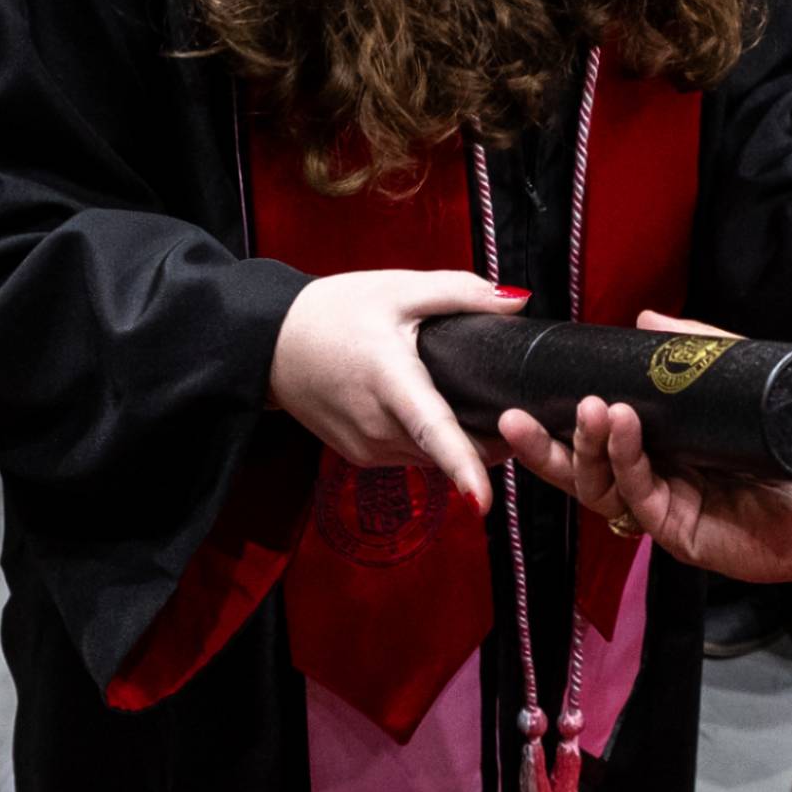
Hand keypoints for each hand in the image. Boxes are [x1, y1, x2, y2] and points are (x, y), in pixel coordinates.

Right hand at [266, 265, 525, 511]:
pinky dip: (433, 444)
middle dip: (489, 440)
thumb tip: (519, 302)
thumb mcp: (398, 288)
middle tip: (519, 411)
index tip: (483, 502)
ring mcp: (367, 448)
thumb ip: (461, 293)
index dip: (461, 468)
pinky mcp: (362, 457)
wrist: (272, 344)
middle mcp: (377, 426)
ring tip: (483, 408)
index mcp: (389, 381)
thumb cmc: (335, 312)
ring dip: (462, 444)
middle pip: (448, 449)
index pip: (432, 432)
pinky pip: (414, 456)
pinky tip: (437, 414)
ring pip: (434, 458)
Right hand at [498, 335, 791, 596]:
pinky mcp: (682, 532)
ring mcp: (669, 506)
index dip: (566, 414)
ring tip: (585, 410)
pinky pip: (638, 497)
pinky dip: (623, 461)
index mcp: (671, 444)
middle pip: (585, 466)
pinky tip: (617, 427)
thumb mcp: (748, 375)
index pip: (603, 432)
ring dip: (580, 447)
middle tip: (518, 413)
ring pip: (600, 486)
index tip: (537, 388)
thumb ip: (698, 348)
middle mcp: (662, 476)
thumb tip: (644, 321)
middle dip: (546, 442)